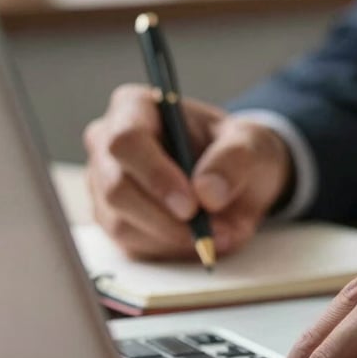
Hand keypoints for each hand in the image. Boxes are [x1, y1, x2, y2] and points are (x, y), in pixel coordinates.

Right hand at [83, 84, 291, 258]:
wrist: (239, 178)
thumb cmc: (237, 150)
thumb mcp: (251, 144)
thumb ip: (234, 160)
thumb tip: (207, 192)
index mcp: (134, 108)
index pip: (127, 141)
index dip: (156, 176)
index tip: (191, 205)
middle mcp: (107, 144)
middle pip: (116, 188)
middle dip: (165, 218)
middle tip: (210, 230)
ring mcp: (105, 185)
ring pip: (121, 223)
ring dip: (173, 238)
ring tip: (220, 234)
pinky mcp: (114, 220)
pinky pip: (132, 246)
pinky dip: (170, 250)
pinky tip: (200, 240)